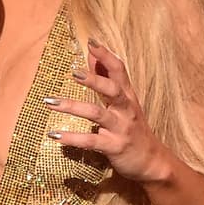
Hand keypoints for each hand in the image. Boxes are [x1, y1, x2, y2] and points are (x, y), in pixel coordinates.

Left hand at [45, 40, 174, 183]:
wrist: (153, 162)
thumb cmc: (134, 129)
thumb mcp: (125, 103)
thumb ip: (108, 80)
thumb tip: (92, 56)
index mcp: (128, 97)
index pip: (120, 70)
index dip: (106, 56)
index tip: (91, 42)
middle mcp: (126, 110)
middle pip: (112, 90)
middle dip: (94, 80)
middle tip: (73, 72)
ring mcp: (121, 128)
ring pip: (97, 114)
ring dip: (72, 107)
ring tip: (50, 102)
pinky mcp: (114, 147)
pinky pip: (91, 141)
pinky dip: (73, 138)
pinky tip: (55, 134)